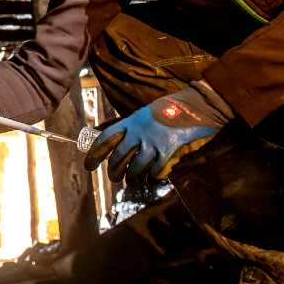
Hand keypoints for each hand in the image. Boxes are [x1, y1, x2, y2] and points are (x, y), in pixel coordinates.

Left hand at [84, 88, 225, 180]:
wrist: (195, 106)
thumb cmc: (167, 111)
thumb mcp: (142, 114)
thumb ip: (126, 126)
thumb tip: (101, 131)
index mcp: (130, 121)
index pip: (105, 139)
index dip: (94, 154)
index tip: (89, 166)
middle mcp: (139, 132)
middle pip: (118, 158)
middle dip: (113, 171)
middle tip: (113, 177)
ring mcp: (154, 142)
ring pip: (135, 168)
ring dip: (132, 176)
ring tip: (132, 178)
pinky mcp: (168, 150)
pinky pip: (155, 170)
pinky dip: (154, 175)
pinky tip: (154, 174)